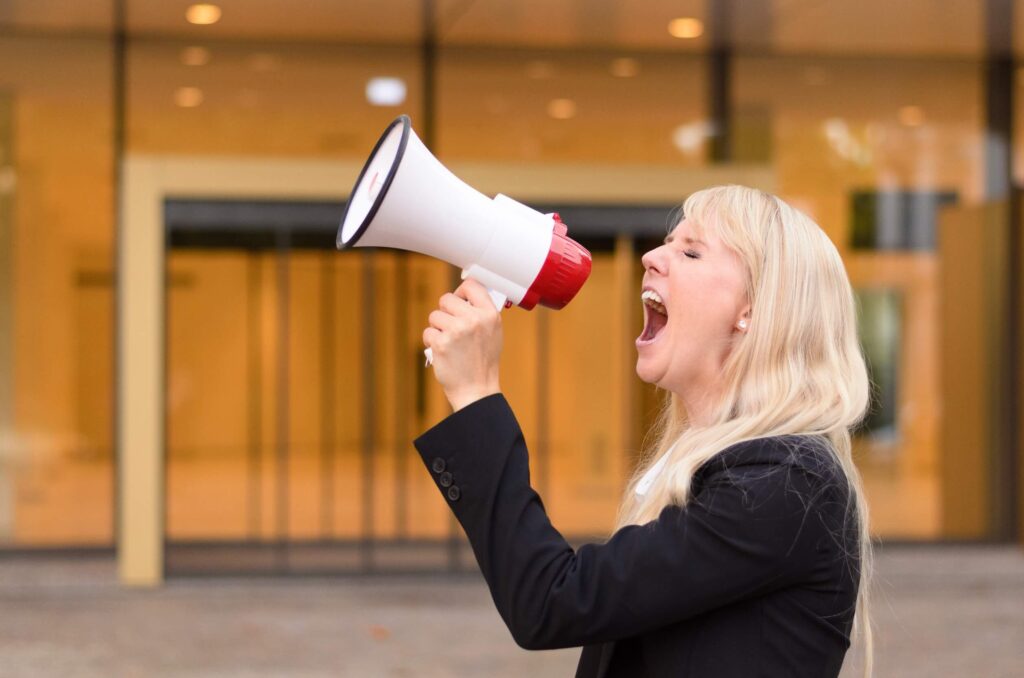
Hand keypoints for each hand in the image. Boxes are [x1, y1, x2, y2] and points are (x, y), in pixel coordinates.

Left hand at [422, 278, 502, 410]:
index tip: (459, 300)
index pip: (471, 286)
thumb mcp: (493, 332)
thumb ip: (481, 313)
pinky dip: (431, 342)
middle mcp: (474, 320)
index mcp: (490, 315)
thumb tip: (464, 297)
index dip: (461, 292)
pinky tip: (442, 352)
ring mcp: (456, 331)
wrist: (476, 389)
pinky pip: (428, 332)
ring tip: (449, 343)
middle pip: (446, 299)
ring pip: (434, 316)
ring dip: (437, 328)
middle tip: (452, 328)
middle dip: (445, 312)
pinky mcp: (441, 343)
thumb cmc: (483, 361)